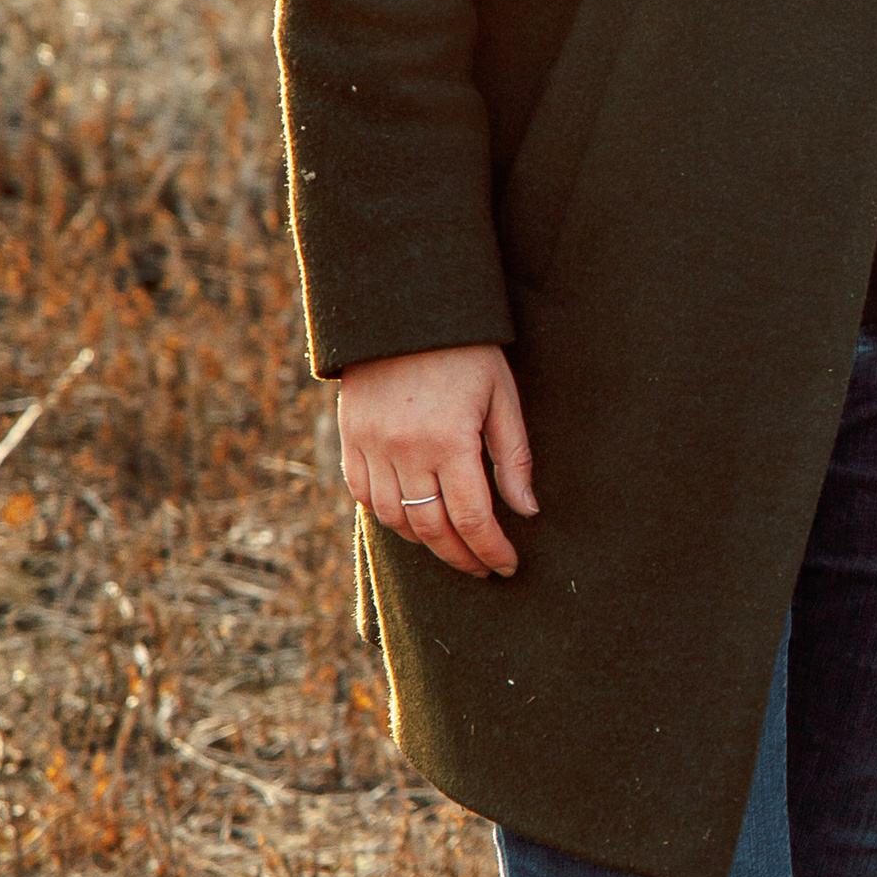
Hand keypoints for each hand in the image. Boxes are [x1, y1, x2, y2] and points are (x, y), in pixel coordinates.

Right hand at [337, 345, 537, 580]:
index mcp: (449, 441)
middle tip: (483, 568)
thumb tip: (526, 511)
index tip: (507, 565)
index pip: (472, 519)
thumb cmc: (465, 351)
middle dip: (461, 556)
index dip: (491, 550)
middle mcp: (405, 451)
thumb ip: (514, 457)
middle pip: (432, 529)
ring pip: (395, 519)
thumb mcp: (501, 396)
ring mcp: (371, 446)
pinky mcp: (350, 438)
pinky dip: (388, 516)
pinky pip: (363, 495)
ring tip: (451, 546)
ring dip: (425, 542)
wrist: (403, 309)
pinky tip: (411, 520)